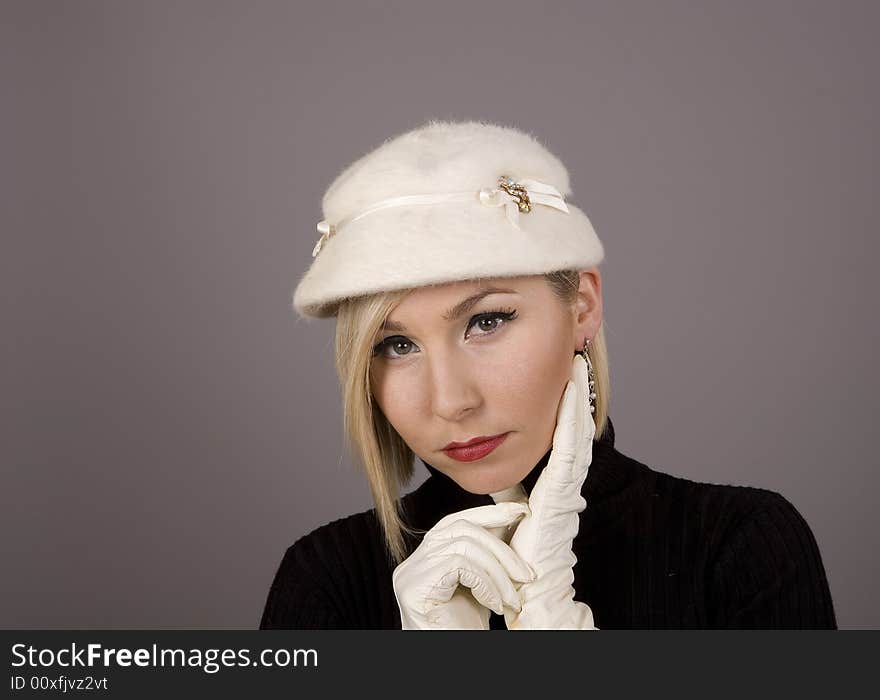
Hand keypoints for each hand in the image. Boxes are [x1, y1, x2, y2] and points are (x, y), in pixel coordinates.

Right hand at [392, 502, 535, 628]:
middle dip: (501, 547)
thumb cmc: (466, 629)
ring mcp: (409, 574)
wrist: (453, 660)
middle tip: (527, 574)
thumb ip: (486, 553)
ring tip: (512, 599)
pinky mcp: (414, 588)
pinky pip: (459, 566)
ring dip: (498, 572)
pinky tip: (495, 606)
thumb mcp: (481, 583)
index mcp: (426, 557)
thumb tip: (512, 515)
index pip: (456, 522)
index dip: (489, 513)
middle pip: (461, 529)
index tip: (521, 511)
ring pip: (463, 547)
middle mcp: (412, 562)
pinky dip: (485, 584)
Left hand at [493, 353, 598, 629]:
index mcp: (550, 490)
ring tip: (577, 365)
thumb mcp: (508, 519)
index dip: (562, 411)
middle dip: (573, 396)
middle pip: (569, 431)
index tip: (559, 380)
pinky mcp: (564, 495)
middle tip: (574, 360)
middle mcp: (563, 486)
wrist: (529, 597)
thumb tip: (494, 479)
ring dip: (576, 400)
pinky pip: (571, 451)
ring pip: (574, 435)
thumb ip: (506, 497)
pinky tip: (573, 393)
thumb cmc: (514, 565)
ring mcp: (567, 490)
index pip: (558, 441)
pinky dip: (574, 421)